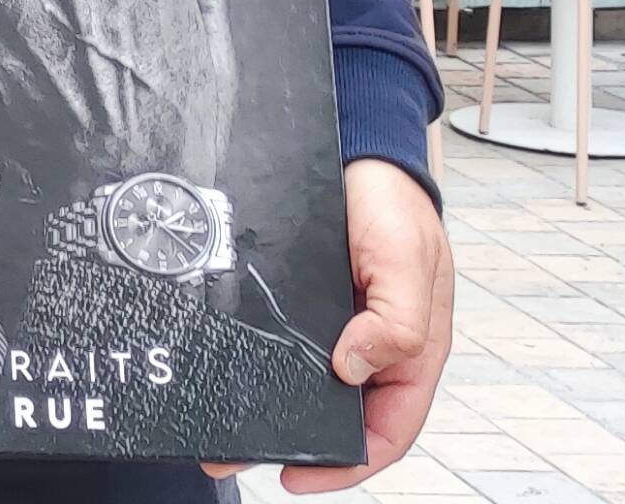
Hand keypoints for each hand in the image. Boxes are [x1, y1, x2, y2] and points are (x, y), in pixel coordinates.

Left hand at [210, 159, 454, 491]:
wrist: (359, 152)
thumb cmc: (395, 205)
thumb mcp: (409, 260)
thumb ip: (397, 321)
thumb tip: (354, 367)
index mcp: (410, 353)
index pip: (387, 429)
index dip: (348, 463)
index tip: (300, 477)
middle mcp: (370, 349)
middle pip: (335, 414)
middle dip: (290, 441)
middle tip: (235, 455)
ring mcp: (333, 329)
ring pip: (300, 384)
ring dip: (261, 407)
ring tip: (214, 430)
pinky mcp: (298, 306)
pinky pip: (276, 345)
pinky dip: (250, 363)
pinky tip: (218, 372)